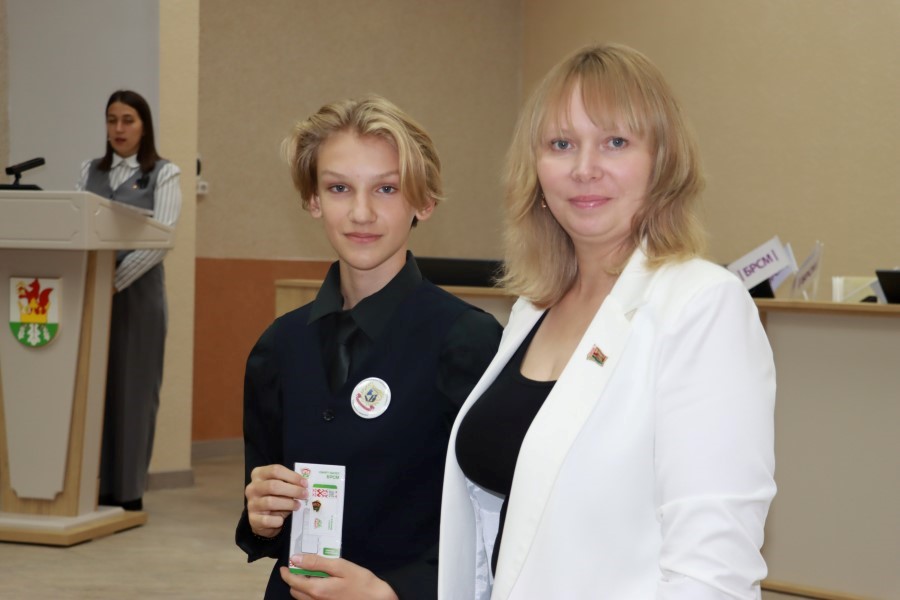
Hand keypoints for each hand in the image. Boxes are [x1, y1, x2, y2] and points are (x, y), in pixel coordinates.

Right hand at [245, 464, 305, 537]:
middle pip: (273, 485)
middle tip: (304, 495)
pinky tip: (282, 520)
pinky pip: (267, 520)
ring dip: (288, 504)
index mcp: (258, 474)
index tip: (304, 483)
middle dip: (293, 490)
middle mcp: (252, 488)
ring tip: (297, 506)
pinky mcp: (253, 519)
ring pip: (270, 502)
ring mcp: (251, 504)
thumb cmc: (275, 497)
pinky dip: (277, 520)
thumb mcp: (281, 486)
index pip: (275, 470)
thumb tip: (304, 486)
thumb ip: (289, 483)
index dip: (292, 476)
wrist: (262, 519)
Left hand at [279, 555, 397, 599]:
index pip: (293, 581)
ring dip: (302, 587)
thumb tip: (296, 558)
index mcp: (317, 590)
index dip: (287, 572)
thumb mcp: (341, 566)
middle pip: (295, 591)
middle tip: (302, 566)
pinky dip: (311, 593)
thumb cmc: (361, 581)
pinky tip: (323, 584)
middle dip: (294, 579)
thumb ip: (317, 563)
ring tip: (313, 574)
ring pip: (302, 598)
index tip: (285, 565)